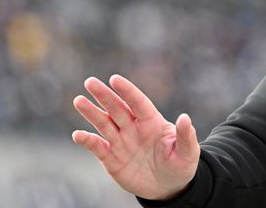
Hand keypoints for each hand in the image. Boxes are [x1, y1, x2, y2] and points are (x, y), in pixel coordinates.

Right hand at [72, 74, 200, 200]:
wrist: (167, 187)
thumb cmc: (180, 165)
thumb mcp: (188, 152)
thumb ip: (185, 135)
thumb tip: (185, 118)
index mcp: (152, 122)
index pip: (138, 102)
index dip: (127, 91)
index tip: (114, 79)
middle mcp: (134, 128)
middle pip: (117, 108)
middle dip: (104, 96)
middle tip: (90, 82)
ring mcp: (121, 142)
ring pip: (104, 123)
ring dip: (91, 112)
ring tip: (79, 100)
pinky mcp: (111, 159)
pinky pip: (97, 147)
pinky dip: (87, 141)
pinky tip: (78, 135)